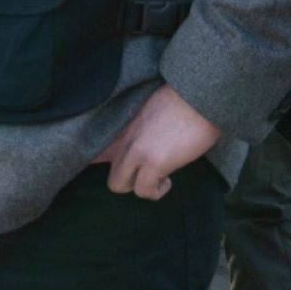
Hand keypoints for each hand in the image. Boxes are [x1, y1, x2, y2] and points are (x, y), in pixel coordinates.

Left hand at [94, 84, 220, 199]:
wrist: (197, 98)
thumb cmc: (180, 102)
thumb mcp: (145, 111)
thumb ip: (134, 127)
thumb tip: (141, 141)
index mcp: (118, 127)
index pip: (93, 151)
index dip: (99, 163)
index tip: (110, 167)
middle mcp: (120, 139)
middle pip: (106, 172)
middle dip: (128, 179)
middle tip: (148, 173)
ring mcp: (135, 151)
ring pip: (117, 185)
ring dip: (140, 186)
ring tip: (159, 176)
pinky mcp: (154, 162)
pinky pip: (144, 190)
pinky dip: (156, 191)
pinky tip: (168, 180)